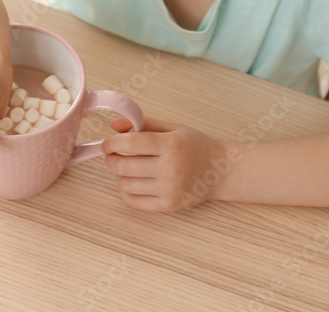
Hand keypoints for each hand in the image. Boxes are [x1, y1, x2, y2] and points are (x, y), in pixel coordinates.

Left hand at [101, 116, 226, 211]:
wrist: (221, 171)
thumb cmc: (196, 146)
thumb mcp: (173, 128)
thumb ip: (143, 124)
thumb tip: (114, 125)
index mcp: (171, 145)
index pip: (131, 143)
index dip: (113, 143)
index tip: (107, 144)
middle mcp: (170, 168)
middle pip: (124, 166)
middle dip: (111, 160)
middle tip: (113, 155)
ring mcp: (170, 189)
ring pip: (126, 185)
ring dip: (119, 176)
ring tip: (125, 168)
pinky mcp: (169, 205)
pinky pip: (135, 202)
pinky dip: (126, 192)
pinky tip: (132, 182)